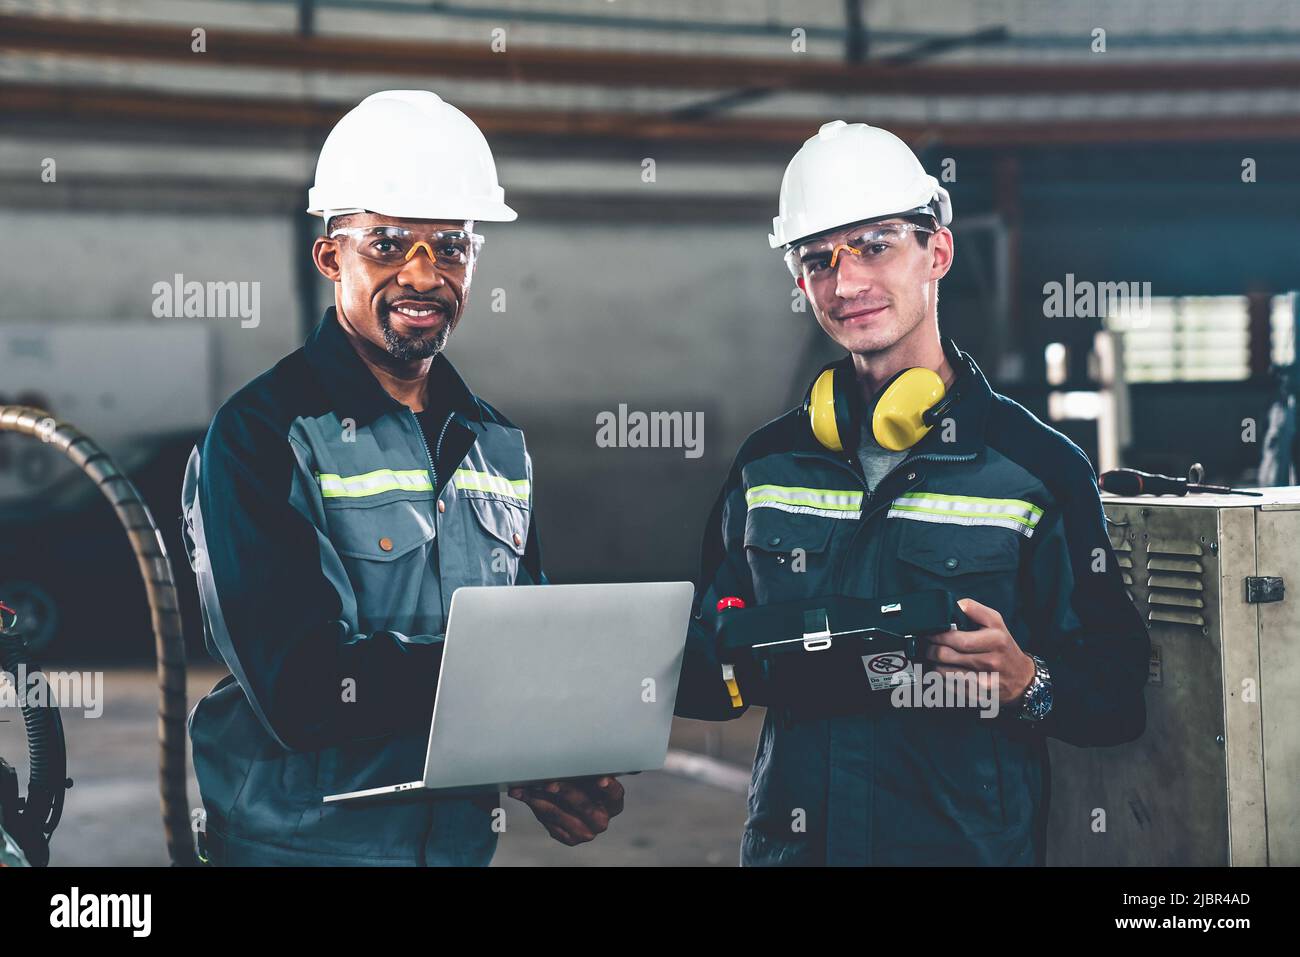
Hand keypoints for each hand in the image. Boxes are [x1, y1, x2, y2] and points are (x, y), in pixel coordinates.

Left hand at [507, 776, 625, 845]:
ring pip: (561, 815)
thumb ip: (582, 769)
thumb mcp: (586, 776)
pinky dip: (534, 806)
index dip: (609, 787)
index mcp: (613, 802)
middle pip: (585, 806)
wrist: (573, 807)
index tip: (601, 779)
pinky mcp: (570, 839)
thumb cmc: (582, 784)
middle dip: (566, 793)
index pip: (615, 794)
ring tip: (525, 788)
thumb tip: (567, 747)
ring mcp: (586, 833)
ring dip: (540, 799)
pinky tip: (523, 794)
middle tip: (550, 784)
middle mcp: (602, 820)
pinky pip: (549, 822)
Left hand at [925, 598, 1035, 703]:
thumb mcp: (995, 621)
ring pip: (944, 673)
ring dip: (933, 664)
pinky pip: (949, 687)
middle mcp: (991, 661)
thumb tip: (954, 605)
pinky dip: (941, 678)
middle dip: (931, 649)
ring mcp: (984, 681)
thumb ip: (974, 609)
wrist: (1021, 678)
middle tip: (928, 644)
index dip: (939, 636)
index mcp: (995, 640)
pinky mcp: (978, 696)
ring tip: (935, 657)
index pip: (958, 640)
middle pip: (947, 656)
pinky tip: (943, 670)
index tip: (930, 633)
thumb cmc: (1004, 646)